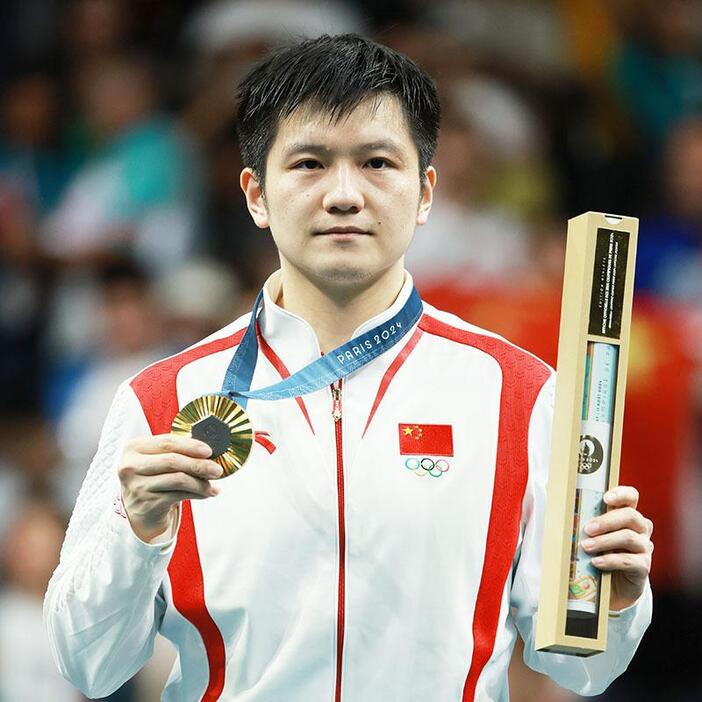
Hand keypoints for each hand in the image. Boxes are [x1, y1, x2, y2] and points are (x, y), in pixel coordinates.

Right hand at [118, 434, 222, 542]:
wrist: (139, 511)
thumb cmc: (153, 479)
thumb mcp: (157, 461)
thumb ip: (176, 452)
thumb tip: (208, 451)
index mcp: (133, 448)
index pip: (166, 442)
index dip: (190, 445)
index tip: (209, 450)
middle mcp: (130, 467)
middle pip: (172, 461)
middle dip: (199, 464)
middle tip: (217, 469)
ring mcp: (137, 486)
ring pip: (178, 479)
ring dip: (201, 482)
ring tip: (213, 485)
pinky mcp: (147, 504)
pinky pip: (179, 495)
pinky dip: (197, 494)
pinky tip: (207, 493)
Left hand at [581, 486, 653, 611]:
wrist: (611, 585)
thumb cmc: (599, 552)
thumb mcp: (591, 533)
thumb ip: (580, 515)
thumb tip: (552, 493)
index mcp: (627, 515)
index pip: (631, 496)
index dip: (621, 494)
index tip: (605, 498)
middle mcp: (640, 528)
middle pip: (630, 515)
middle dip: (606, 521)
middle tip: (587, 529)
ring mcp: (644, 547)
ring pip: (629, 537)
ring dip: (604, 541)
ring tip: (586, 546)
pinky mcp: (643, 566)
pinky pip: (630, 560)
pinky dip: (610, 560)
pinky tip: (596, 562)